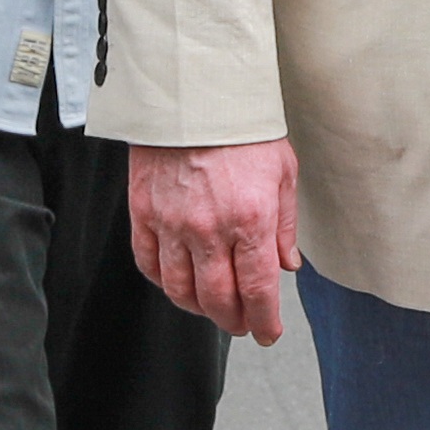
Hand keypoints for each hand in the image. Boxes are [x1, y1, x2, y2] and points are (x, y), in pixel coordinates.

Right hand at [128, 138, 300, 341]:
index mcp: (250, 220)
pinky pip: (149, 264)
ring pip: (180, 289)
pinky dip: (164, 283)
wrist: (195, 96)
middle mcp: (209, 229)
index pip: (257, 291)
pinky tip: (178, 284)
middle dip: (234, 321)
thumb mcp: (284, 173)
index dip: (264, 321)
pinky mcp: (143, 214)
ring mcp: (171, 224)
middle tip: (243, 325)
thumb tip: (286, 267)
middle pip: (217, 300)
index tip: (268, 333)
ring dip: (199, 309)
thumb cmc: (244, 131)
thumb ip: (285, 226)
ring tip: (212, 309)